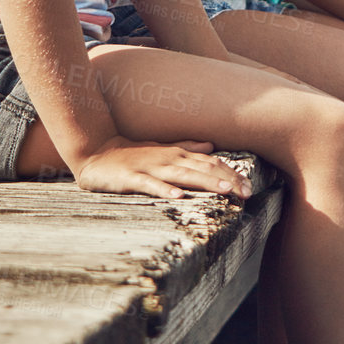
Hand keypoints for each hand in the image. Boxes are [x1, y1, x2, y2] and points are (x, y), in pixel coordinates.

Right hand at [71, 137, 251, 200]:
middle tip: (247, 192)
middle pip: (203, 168)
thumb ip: (186, 148)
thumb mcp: (162, 149)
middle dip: (227, 180)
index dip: (231, 174)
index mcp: (177, 155)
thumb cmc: (132, 153)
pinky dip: (164, 190)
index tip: (249, 187)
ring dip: (205, 182)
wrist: (95, 151)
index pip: (211, 163)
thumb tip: (211, 147)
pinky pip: (150, 185)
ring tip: (225, 190)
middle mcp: (168, 159)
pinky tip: (178, 196)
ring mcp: (150, 168)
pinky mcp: (131, 178)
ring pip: (183, 175)